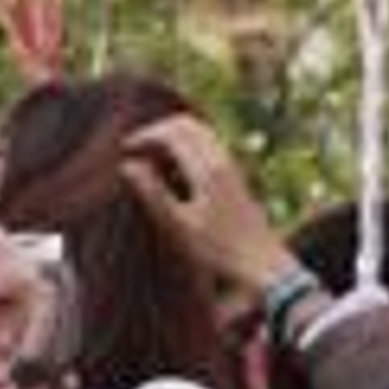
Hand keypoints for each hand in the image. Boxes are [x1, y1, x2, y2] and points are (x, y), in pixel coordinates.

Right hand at [119, 114, 295, 299]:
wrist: (263, 263)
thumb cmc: (219, 250)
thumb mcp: (179, 226)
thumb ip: (153, 193)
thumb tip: (127, 165)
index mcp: (207, 169)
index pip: (172, 133)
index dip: (146, 135)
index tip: (125, 149)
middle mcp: (222, 160)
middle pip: (187, 124)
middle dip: (159, 129)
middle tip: (136, 147)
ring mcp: (232, 166)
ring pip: (200, 132)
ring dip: (174, 136)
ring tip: (151, 157)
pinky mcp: (237, 176)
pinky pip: (209, 145)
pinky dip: (188, 146)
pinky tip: (176, 172)